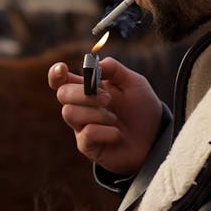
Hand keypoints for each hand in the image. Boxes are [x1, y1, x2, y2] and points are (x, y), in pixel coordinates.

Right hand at [48, 57, 162, 175]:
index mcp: (87, 88)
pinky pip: (86, 134)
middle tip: (108, 99)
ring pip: (70, 113)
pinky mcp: (88, 146)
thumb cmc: (141, 107)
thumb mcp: (133, 82)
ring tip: (115, 119)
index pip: (61, 80)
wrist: (154, 137)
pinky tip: (118, 134)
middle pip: (63, 94)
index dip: (56, 73)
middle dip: (83, 94)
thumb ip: (114, 69)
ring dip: (97, 113)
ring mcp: (81, 127)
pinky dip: (105, 131)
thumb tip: (96, 64)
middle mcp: (80, 107)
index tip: (62, 68)